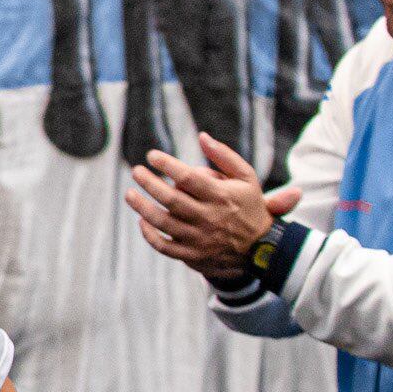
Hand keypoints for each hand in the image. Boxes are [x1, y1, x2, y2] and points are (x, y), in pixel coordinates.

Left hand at [124, 131, 295, 282]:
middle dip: (149, 183)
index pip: (187, 177)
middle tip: (136, 171)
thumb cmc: (250, 206)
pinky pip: (164, 246)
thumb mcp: (246, 178)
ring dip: (142, 207)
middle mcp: (209, 218)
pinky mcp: (193, 255)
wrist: (262, 248)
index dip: (166, 164)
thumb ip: (224, 156)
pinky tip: (142, 220)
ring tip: (130, 194)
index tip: (152, 156)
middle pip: (171, 199)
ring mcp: (200, 239)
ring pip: (163, 222)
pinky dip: (149, 234)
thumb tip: (202, 136)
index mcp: (221, 196)